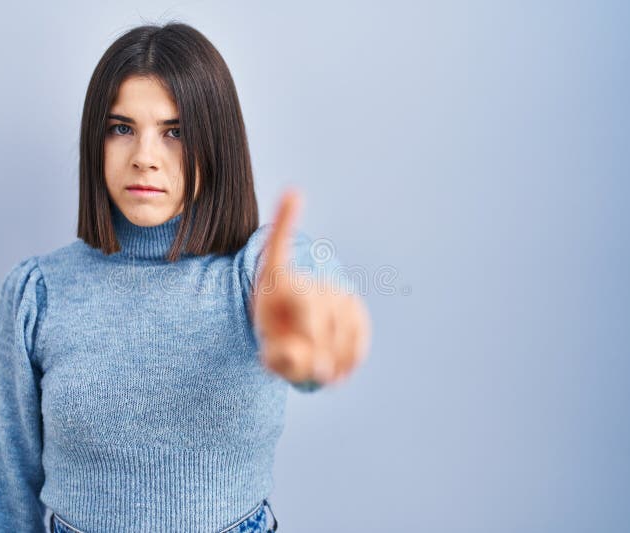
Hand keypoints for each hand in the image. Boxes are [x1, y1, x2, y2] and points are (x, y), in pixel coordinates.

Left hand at [251, 188, 370, 384]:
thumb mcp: (270, 354)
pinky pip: (359, 333)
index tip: (293, 192)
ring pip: (341, 327)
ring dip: (333, 359)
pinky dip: (352, 356)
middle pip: (316, 313)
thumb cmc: (278, 339)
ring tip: (318, 369)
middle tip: (308, 371)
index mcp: (275, 282)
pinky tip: (338, 367)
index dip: (287, 220)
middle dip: (313, 347)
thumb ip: (284, 361)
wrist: (297, 337)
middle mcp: (306, 280)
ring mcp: (333, 290)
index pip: (279, 252)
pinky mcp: (354, 305)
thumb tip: (318, 367)